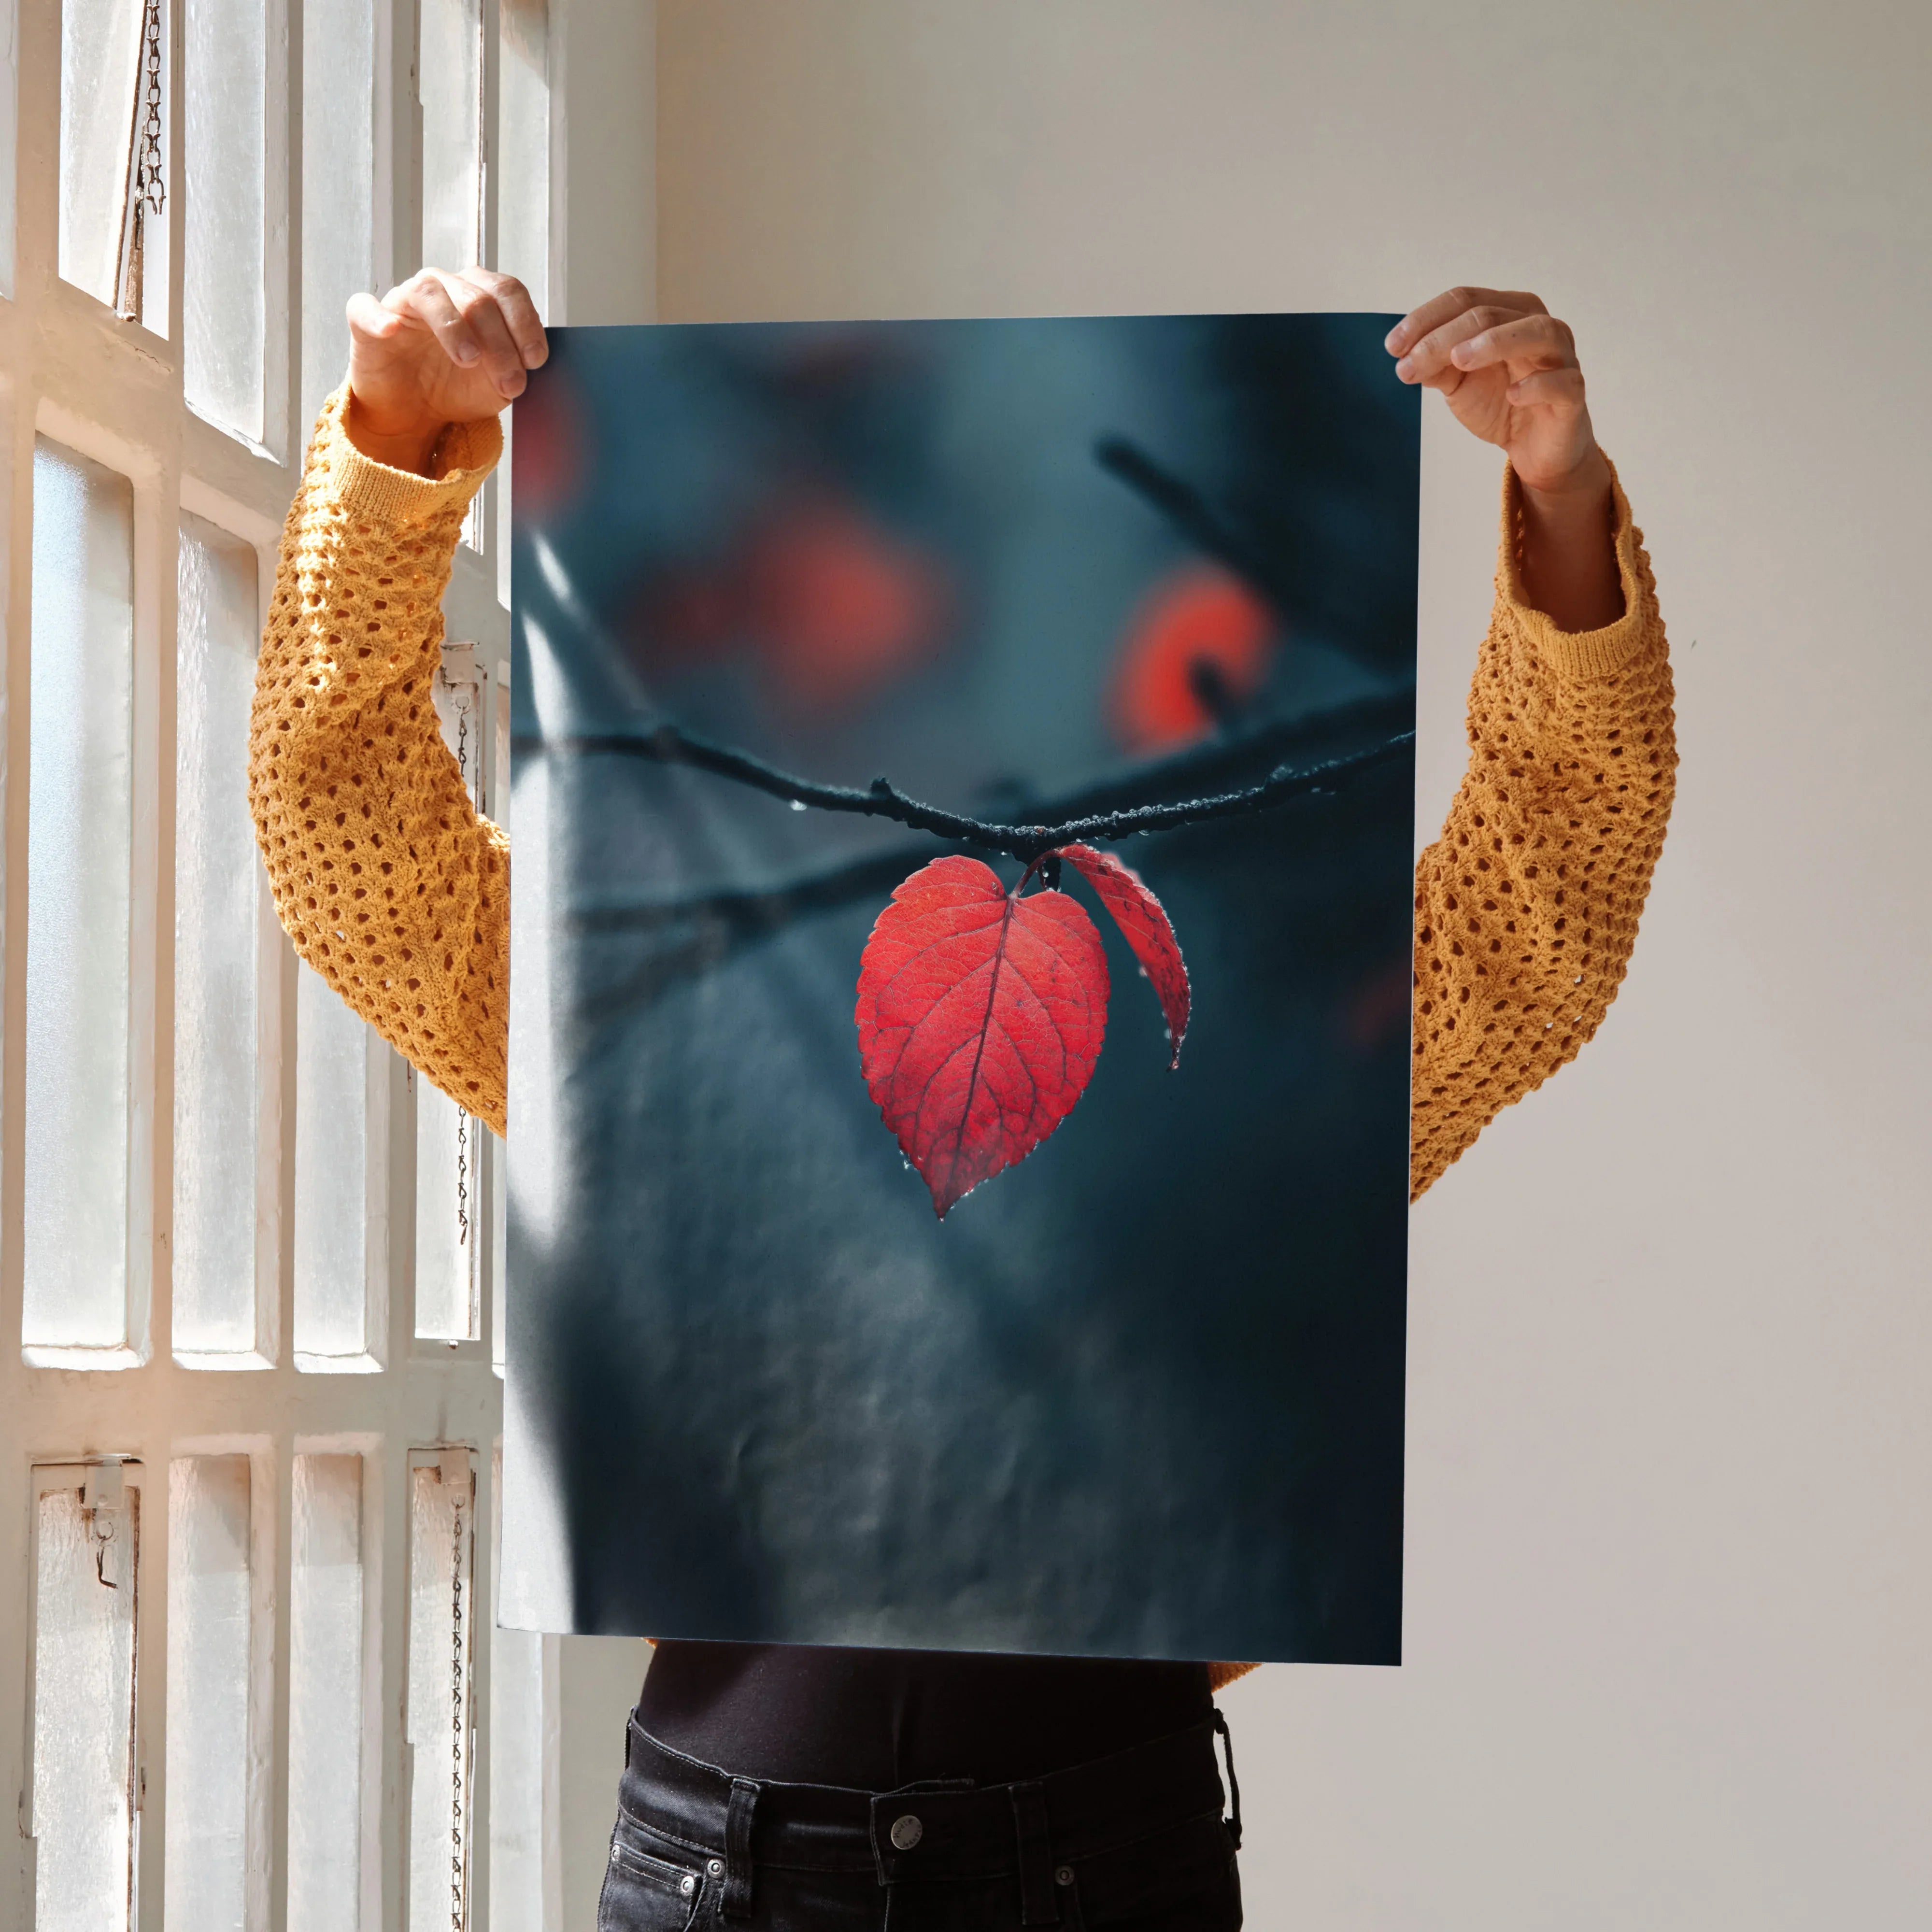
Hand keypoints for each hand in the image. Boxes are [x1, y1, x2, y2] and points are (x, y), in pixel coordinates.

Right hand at [344, 267, 546, 474]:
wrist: (414, 413)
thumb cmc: (457, 387)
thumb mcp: (497, 384)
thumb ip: (516, 367)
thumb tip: (531, 362)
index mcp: (478, 295)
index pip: (507, 291)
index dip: (525, 323)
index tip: (535, 360)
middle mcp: (443, 288)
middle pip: (477, 297)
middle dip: (500, 342)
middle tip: (510, 382)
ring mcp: (403, 301)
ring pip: (430, 293)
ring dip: (454, 327)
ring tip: (469, 360)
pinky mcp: (366, 321)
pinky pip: (365, 307)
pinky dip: (378, 317)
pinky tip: (391, 330)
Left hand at [1387, 287, 1621, 629]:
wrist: (1534, 448)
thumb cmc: (1500, 403)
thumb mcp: (1458, 383)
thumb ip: (1436, 365)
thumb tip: (1405, 354)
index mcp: (1508, 313)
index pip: (1466, 300)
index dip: (1426, 319)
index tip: (1393, 346)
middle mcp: (1537, 326)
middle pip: (1490, 314)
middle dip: (1444, 337)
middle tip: (1410, 363)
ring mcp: (1561, 358)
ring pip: (1536, 332)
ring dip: (1495, 342)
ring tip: (1459, 360)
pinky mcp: (1572, 394)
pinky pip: (1562, 382)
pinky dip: (1537, 385)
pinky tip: (1513, 394)